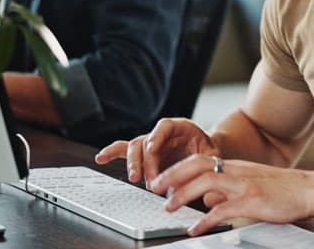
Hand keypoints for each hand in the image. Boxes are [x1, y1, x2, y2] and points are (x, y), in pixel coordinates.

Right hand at [94, 118, 219, 184]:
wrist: (208, 154)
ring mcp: (151, 143)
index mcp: (182, 127)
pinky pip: (125, 151)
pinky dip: (112, 153)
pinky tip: (100, 158)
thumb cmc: (210, 155)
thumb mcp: (213, 158)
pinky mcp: (144, 154)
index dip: (156, 136)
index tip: (151, 149)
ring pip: (134, 147)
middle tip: (150, 179)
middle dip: (145, 159)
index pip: (165, 126)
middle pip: (146, 140)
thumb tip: (201, 187)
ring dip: (133, 163)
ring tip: (134, 178)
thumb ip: (207, 168)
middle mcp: (162, 133)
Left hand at [149, 154, 313, 235]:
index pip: (199, 160)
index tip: (161, 178)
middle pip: (197, 165)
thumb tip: (209, 200)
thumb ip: (229, 190)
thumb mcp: (251, 183)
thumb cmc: (282, 189)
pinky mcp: (251, 201)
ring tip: (169, 208)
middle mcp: (235, 171)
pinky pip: (222, 210)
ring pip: (205, 182)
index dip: (177, 168)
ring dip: (183, 194)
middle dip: (172, 176)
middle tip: (155, 188)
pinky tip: (195, 229)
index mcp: (235, 166)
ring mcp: (243, 184)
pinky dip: (205, 220)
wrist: (307, 190)